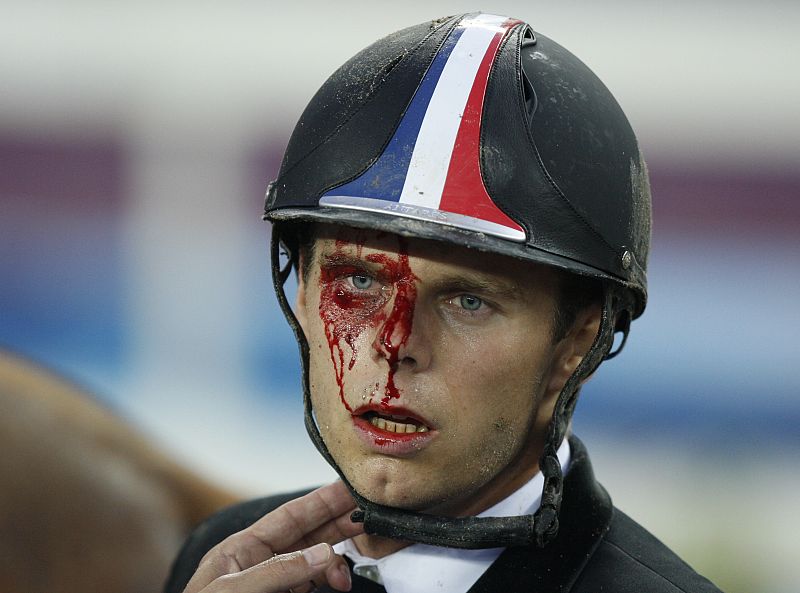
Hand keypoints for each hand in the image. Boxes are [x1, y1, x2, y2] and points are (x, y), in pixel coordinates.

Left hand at [183, 481, 364, 592]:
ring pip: (313, 562)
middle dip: (337, 523)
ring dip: (336, 560)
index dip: (321, 501)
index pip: (289, 516)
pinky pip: (311, 584)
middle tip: (367, 513)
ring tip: (351, 566)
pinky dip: (328, 580)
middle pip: (307, 535)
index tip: (349, 488)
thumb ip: (278, 571)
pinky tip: (338, 582)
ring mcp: (271, 586)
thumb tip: (323, 553)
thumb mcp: (235, 592)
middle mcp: (258, 564)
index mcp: (241, 550)